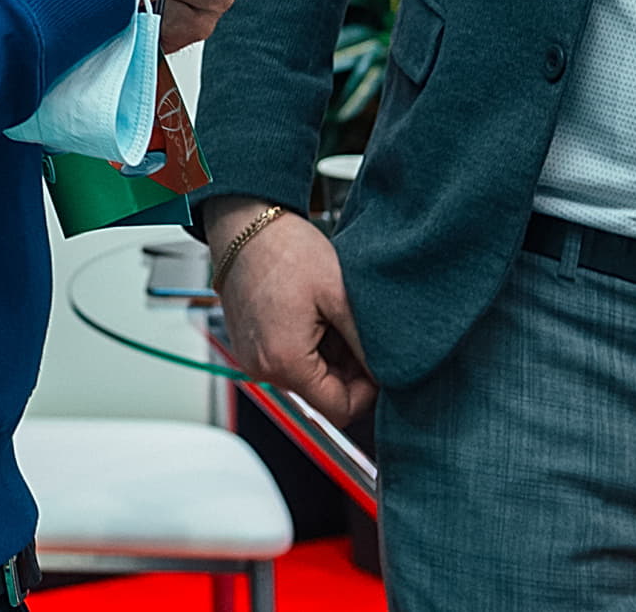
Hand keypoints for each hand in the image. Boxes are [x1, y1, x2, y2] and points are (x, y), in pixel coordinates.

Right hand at [202, 196, 377, 424]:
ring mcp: (252, 358)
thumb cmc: (286, 250)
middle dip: (347, 369)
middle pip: (323, 395)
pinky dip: (307, 345)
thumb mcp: (340, 295)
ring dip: (327, 356)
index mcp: (284, 362)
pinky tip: (311, 314)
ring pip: (308, 378)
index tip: (377, 360)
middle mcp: (262, 368)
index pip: (341, 411)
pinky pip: (288, 361)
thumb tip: (390, 373)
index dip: (368, 391)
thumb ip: (367, 343)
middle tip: (353, 329)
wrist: (245, 223)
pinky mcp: (250, 346)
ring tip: (330, 315)